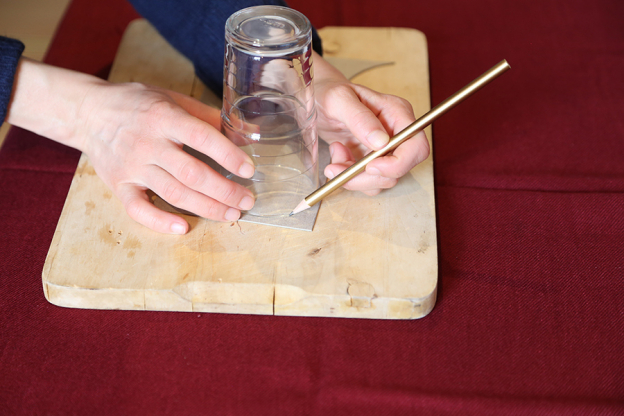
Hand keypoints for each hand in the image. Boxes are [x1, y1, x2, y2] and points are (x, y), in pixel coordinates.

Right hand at [7, 59, 255, 233]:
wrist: (88, 112)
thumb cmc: (137, 105)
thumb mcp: (172, 98)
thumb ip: (205, 116)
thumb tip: (243, 132)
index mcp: (164, 117)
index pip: (201, 137)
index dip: (228, 155)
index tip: (249, 170)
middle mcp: (148, 143)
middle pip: (192, 173)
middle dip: (225, 191)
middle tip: (247, 201)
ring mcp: (131, 167)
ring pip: (173, 193)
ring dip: (207, 208)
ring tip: (231, 215)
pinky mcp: (118, 186)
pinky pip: (139, 209)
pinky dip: (160, 222)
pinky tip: (184, 228)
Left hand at [313, 52, 429, 195]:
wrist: (319, 101)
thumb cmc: (330, 93)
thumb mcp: (338, 100)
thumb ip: (359, 118)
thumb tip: (381, 142)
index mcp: (397, 113)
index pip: (416, 147)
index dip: (398, 163)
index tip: (370, 166)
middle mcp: (396, 133)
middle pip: (400, 170)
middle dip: (367, 176)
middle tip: (337, 168)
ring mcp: (385, 150)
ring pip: (382, 180)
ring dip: (354, 176)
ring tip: (336, 152)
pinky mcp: (372, 161)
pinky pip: (367, 182)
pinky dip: (349, 177)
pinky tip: (338, 156)